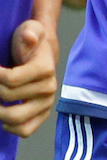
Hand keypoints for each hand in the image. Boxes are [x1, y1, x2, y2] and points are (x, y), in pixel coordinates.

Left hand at [0, 20, 56, 136]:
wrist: (42, 55)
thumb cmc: (30, 43)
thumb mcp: (30, 29)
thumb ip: (29, 32)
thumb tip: (29, 38)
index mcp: (45, 68)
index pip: (10, 79)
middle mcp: (49, 87)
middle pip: (8, 96)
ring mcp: (47, 103)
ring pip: (15, 118)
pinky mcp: (43, 115)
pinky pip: (25, 130)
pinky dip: (9, 126)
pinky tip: (3, 113)